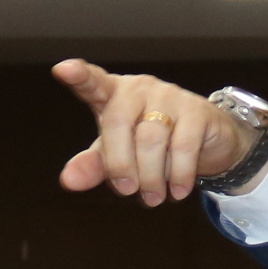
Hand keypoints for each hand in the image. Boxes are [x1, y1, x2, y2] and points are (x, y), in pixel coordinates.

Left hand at [53, 61, 255, 205]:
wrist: (204, 141)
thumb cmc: (149, 143)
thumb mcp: (117, 155)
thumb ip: (93, 165)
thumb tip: (68, 182)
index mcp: (113, 95)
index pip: (93, 83)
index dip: (79, 76)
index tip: (63, 70)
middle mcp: (139, 89)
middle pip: (119, 122)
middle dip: (120, 164)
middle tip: (127, 191)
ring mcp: (169, 95)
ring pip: (151, 138)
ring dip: (151, 177)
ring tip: (153, 198)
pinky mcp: (197, 110)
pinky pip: (183, 146)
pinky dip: (178, 174)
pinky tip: (177, 191)